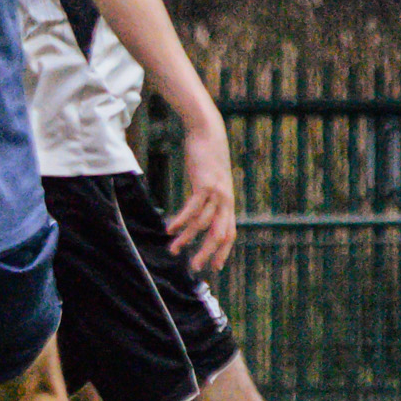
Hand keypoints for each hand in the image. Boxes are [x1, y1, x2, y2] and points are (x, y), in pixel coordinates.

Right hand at [163, 124, 238, 273]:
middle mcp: (225, 200)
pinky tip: (170, 230)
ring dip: (187, 239)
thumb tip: (201, 206)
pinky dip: (181, 222)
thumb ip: (209, 194)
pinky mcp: (204, 185)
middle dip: (207, 253)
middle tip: (194, 268)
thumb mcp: (211, 178)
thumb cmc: (207, 155)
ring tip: (173, 250)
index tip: (215, 267)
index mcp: (227, 201)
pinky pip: (192, 209)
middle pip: (219, 234)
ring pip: (202, 224)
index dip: (223, 252)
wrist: (208, 132)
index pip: (229, 233)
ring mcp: (216, 193)